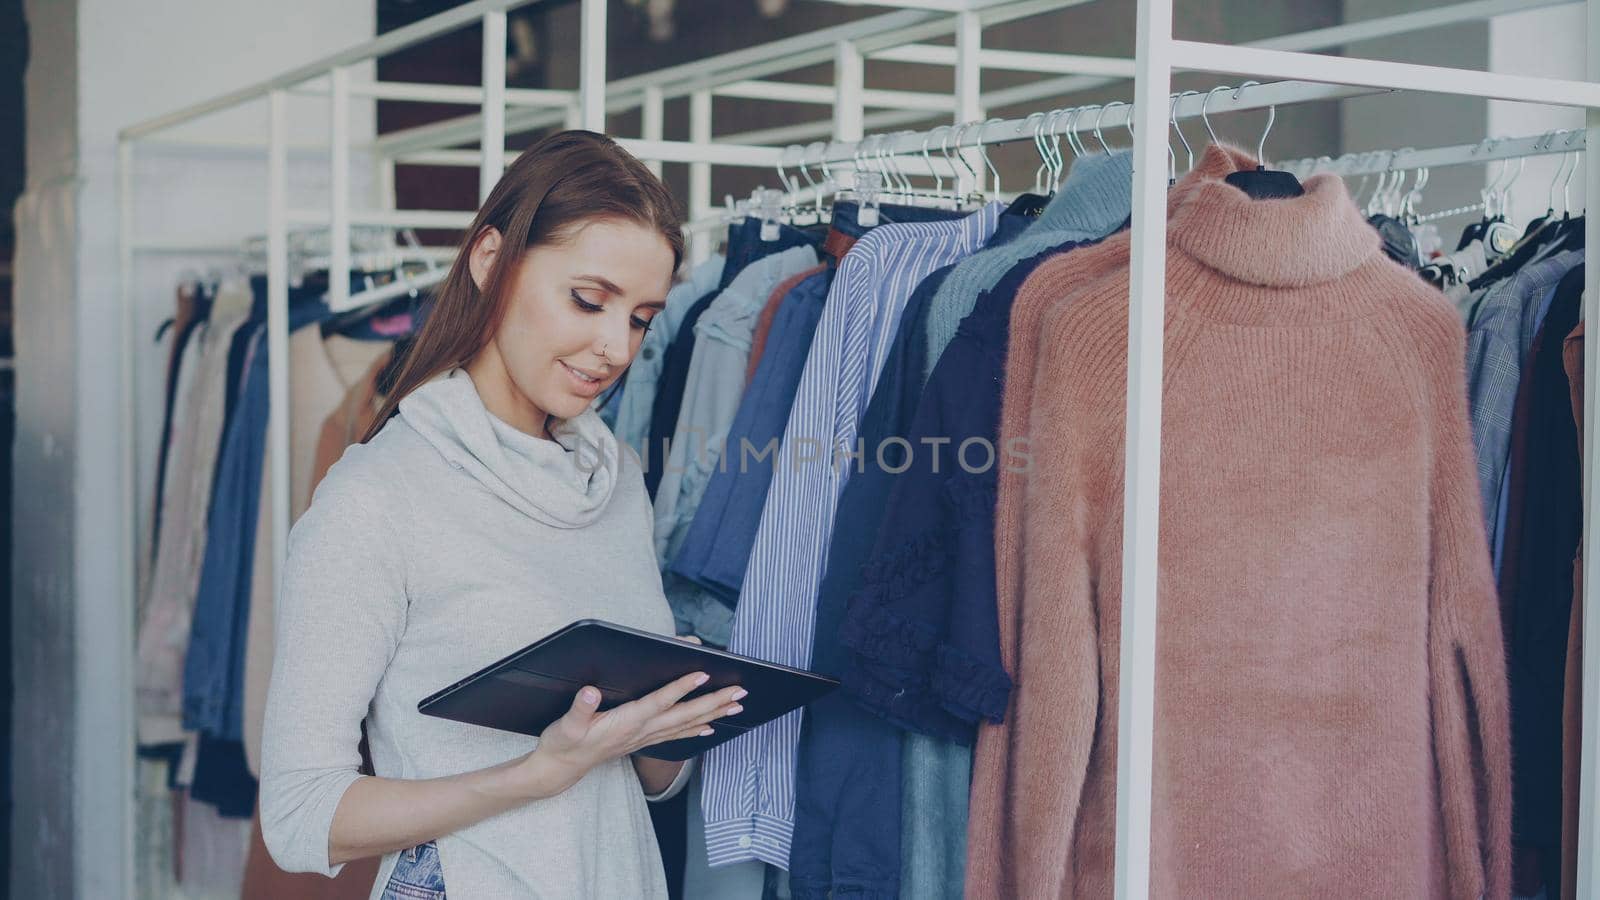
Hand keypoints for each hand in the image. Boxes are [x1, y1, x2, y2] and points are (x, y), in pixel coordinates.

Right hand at [518, 665, 744, 798]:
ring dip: (713, 713)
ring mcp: (645, 738)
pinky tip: (713, 725)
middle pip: (685, 715)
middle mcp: (642, 731)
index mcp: (626, 722)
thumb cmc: (564, 744)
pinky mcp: (644, 741)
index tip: (702, 673)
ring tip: (737, 705)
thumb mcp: (566, 725)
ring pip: (687, 724)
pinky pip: (678, 734)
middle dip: (713, 702)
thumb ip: (579, 709)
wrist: (561, 769)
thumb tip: (590, 691)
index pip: (659, 702)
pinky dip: (698, 728)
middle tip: (740, 692)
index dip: (681, 688)